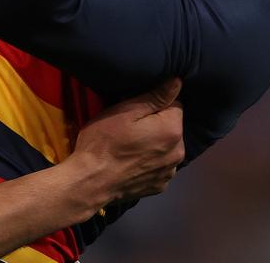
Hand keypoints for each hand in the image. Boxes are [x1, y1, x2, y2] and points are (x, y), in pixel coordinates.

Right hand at [72, 78, 184, 201]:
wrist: (91, 182)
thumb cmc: (105, 142)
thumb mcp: (125, 112)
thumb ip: (155, 97)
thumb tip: (178, 81)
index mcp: (172, 130)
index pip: (176, 105)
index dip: (155, 103)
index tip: (136, 110)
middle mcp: (178, 152)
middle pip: (172, 128)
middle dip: (157, 124)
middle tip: (130, 127)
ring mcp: (169, 172)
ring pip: (167, 148)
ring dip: (156, 144)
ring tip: (131, 147)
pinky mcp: (160, 186)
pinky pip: (160, 166)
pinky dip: (151, 163)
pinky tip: (133, 163)